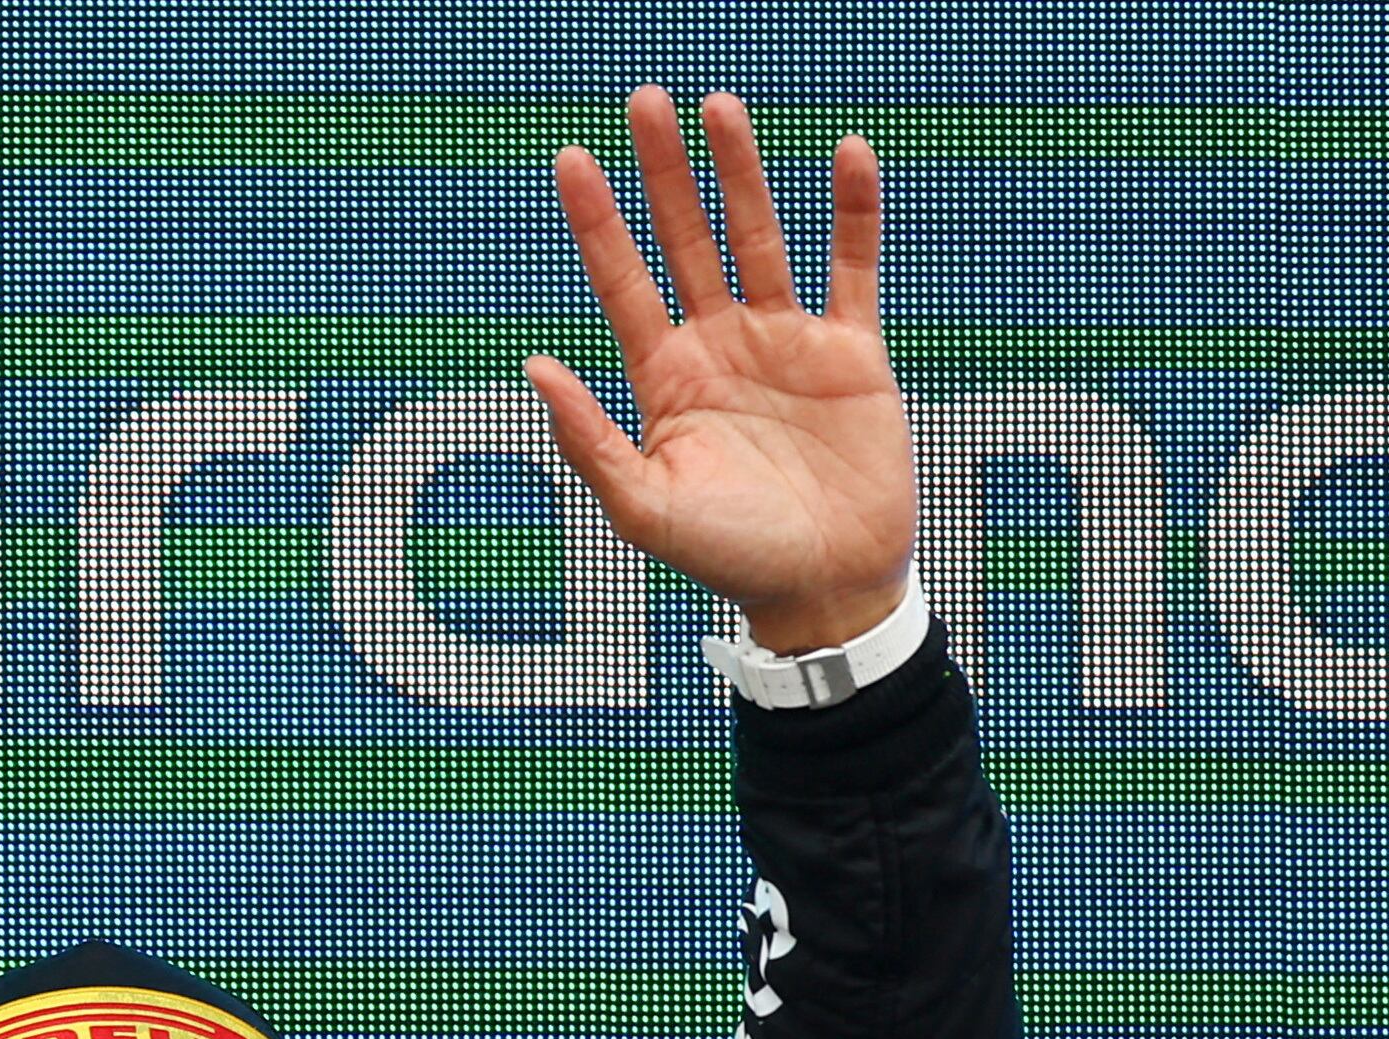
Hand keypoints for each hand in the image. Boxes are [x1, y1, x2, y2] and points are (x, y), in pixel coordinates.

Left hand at [527, 89, 914, 653]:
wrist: (824, 588)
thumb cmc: (728, 559)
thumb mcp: (643, 506)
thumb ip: (590, 438)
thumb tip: (536, 365)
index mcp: (665, 381)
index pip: (622, 282)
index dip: (597, 222)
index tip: (571, 159)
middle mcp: (720, 348)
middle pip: (685, 239)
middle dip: (664, 172)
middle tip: (645, 101)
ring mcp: (785, 342)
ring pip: (759, 236)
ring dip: (740, 172)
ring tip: (718, 106)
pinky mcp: (852, 351)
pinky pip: (852, 266)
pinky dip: (853, 211)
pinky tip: (845, 153)